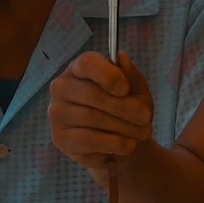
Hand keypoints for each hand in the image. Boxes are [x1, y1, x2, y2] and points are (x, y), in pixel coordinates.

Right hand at [48, 50, 154, 177]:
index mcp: (79, 68)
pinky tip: (129, 144)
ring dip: (124, 127)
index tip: (126, 89)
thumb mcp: (135, 90)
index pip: (87, 63)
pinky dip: (114, 143)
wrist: (120, 144)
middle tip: (146, 117)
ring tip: (143, 132)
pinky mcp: (60, 138)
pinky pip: (89, 140)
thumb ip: (130, 74)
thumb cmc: (126, 109)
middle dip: (125, 107)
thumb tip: (122, 57)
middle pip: (92, 94)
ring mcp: (58, 112)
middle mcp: (62, 87)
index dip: (108, 75)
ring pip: (93, 118)